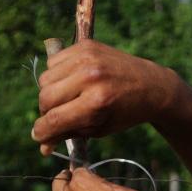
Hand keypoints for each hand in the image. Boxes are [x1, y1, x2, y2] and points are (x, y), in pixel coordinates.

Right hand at [32, 40, 180, 154]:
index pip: (54, 119)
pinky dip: (57, 75)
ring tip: (67, 99)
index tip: (39, 137)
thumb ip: (69, 133)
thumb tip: (41, 145)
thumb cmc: (124, 113)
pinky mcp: (85, 45)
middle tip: (56, 117)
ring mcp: (86, 58)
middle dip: (46, 113)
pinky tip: (72, 82)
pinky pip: (53, 62)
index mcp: (97, 102)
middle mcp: (90, 77)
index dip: (42, 131)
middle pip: (45, 98)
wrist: (152, 86)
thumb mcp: (99, 129)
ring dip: (50, 93)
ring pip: (45, 79)